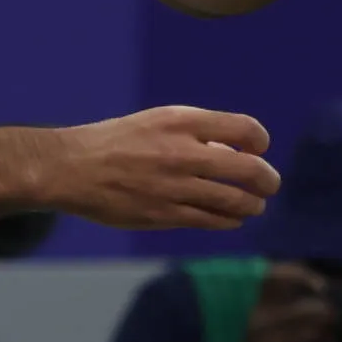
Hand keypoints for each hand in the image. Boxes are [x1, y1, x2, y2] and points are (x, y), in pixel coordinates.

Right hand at [51, 105, 279, 230]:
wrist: (73, 168)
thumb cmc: (118, 142)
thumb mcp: (157, 121)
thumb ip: (196, 133)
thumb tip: (233, 151)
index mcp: (182, 122)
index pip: (244, 129)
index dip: (259, 140)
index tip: (258, 148)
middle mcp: (182, 152)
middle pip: (248, 169)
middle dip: (267, 179)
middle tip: (269, 184)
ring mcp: (174, 187)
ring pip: (234, 201)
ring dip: (252, 205)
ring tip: (255, 205)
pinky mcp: (164, 215)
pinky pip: (211, 221)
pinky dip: (229, 220)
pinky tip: (232, 219)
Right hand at [218, 259, 339, 341]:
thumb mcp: (268, 325)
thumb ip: (291, 308)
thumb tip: (330, 292)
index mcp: (261, 307)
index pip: (276, 276)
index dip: (303, 275)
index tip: (323, 287)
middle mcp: (262, 322)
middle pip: (311, 308)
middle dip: (333, 319)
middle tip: (341, 329)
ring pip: (316, 335)